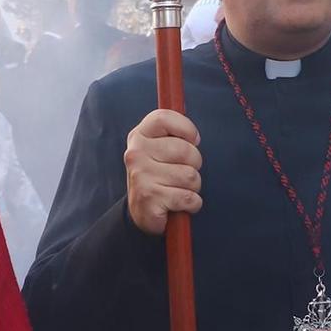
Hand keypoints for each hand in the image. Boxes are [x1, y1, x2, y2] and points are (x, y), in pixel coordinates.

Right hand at [125, 109, 201, 234]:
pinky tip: (180, 204)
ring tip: (179, 189)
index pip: (165, 118)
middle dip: (194, 164)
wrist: (142, 212)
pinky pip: (189, 197)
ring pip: (190, 176)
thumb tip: (194, 136)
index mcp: (139, 136)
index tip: (192, 140)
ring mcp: (141, 175)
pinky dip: (193, 204)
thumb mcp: (160, 149)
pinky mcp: (149, 198)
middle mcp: (136, 153)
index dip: (186, 128)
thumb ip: (174, 134)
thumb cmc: (158, 175)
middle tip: (182, 173)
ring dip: (193, 187)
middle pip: (185, 150)